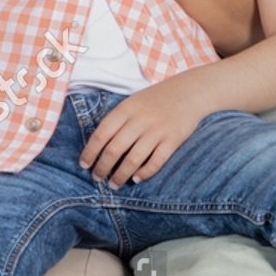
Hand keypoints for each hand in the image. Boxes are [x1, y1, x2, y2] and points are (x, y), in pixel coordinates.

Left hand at [77, 80, 208, 188]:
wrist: (191, 91)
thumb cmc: (157, 98)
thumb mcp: (133, 101)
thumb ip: (118, 119)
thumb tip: (99, 146)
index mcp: (127, 108)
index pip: (102, 134)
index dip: (90, 152)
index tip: (84, 164)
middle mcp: (140, 120)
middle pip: (114, 150)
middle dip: (102, 168)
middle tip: (98, 177)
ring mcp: (157, 130)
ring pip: (133, 160)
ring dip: (120, 176)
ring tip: (115, 184)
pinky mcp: (173, 140)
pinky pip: (155, 162)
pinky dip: (144, 173)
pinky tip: (137, 178)